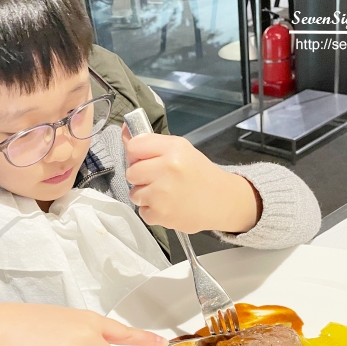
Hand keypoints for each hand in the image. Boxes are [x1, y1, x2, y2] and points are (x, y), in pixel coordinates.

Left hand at [122, 126, 260, 233]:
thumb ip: (151, 143)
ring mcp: (162, 193)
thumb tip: (123, 131)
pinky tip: (168, 207)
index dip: (136, 155)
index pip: (134, 146)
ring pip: (134, 194)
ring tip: (164, 195)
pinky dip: (153, 212)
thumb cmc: (200, 174)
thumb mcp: (180, 150)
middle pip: (131, 172)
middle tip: (158, 180)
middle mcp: (167, 169)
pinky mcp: (161, 214)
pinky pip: (142, 211)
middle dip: (141, 178)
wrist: (223, 202)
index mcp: (173, 149)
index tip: (145, 161)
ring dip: (145, 196)